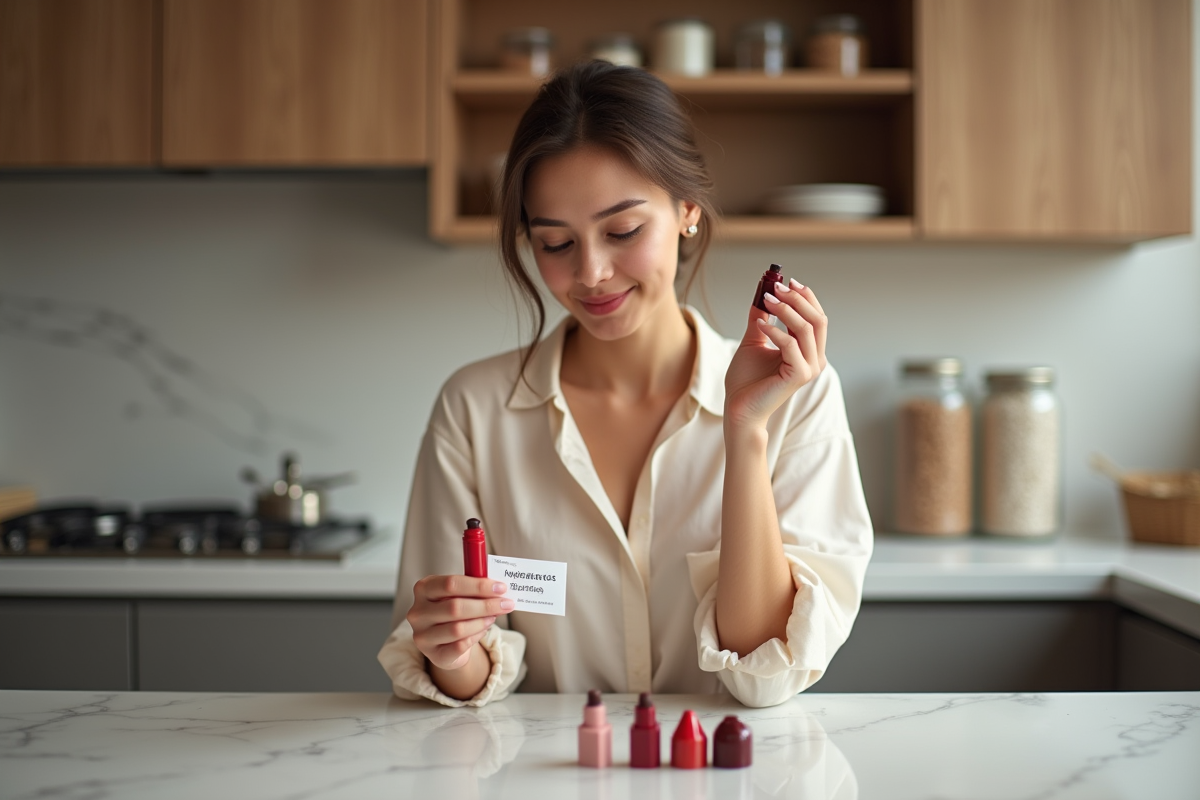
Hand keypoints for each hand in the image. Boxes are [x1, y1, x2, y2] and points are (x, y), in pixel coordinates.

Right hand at [407, 575, 513, 670]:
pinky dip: (476, 637)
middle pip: (455, 606)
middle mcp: (418, 612)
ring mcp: (422, 635)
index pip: (451, 583)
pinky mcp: (432, 654)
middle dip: (486, 605)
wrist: (445, 642)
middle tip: (506, 604)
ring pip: (458, 628)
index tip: (501, 588)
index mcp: (424, 588)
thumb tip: (499, 588)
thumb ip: (474, 588)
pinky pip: (459, 646)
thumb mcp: (460, 594)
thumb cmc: (454, 612)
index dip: (478, 586)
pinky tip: (483, 630)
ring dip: (482, 622)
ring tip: (494, 617)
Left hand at [724, 278, 827, 430]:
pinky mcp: (798, 376)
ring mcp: (809, 368)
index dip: (805, 297)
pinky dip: (774, 330)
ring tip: (766, 300)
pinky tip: (760, 325)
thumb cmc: (746, 380)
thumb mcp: (754, 341)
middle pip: (817, 320)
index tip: (787, 281)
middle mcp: (815, 359)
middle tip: (776, 287)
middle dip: (798, 299)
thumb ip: (761, 319)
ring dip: (786, 310)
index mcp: (809, 351)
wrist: (739, 408)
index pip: (817, 318)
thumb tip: (762, 294)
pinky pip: (790, 345)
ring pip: (806, 329)